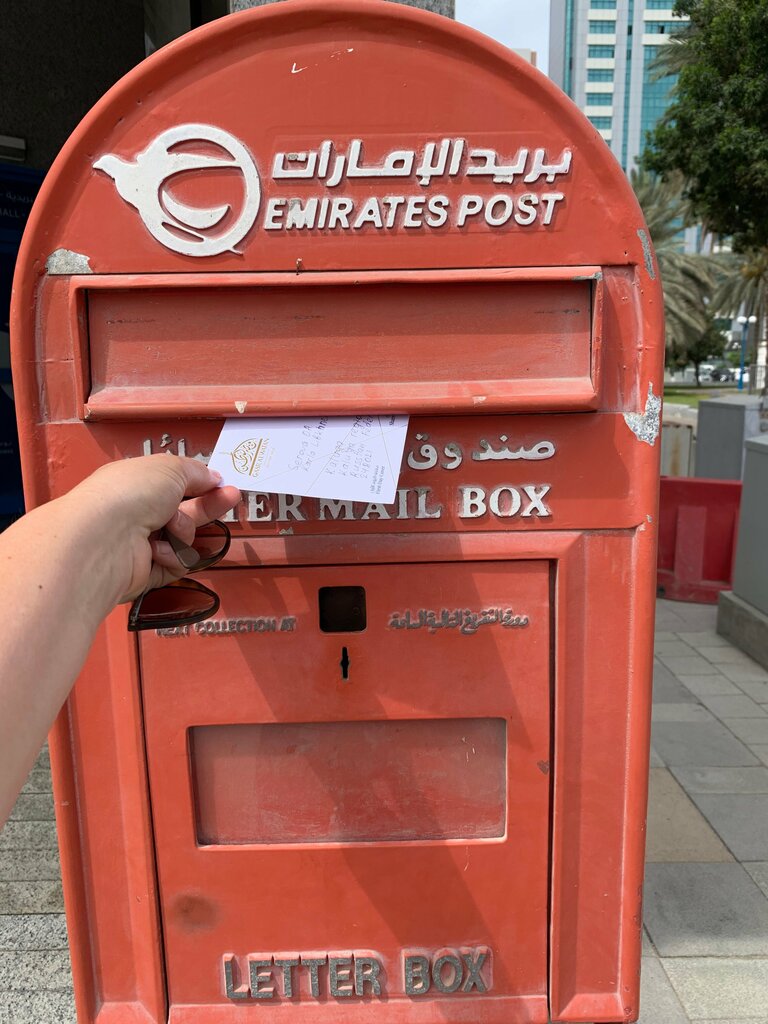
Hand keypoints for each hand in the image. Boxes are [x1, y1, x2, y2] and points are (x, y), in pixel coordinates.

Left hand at [66, 455, 240, 604]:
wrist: (103, 539)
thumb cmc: (126, 495)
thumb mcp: (170, 468)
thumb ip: (196, 471)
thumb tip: (212, 476)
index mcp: (135, 483)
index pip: (174, 484)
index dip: (199, 483)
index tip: (221, 484)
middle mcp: (135, 513)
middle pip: (183, 512)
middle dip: (208, 506)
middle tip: (230, 498)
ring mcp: (138, 543)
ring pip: (182, 539)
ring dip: (183, 532)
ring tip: (170, 527)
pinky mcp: (143, 572)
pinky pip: (175, 564)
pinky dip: (172, 557)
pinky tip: (157, 550)